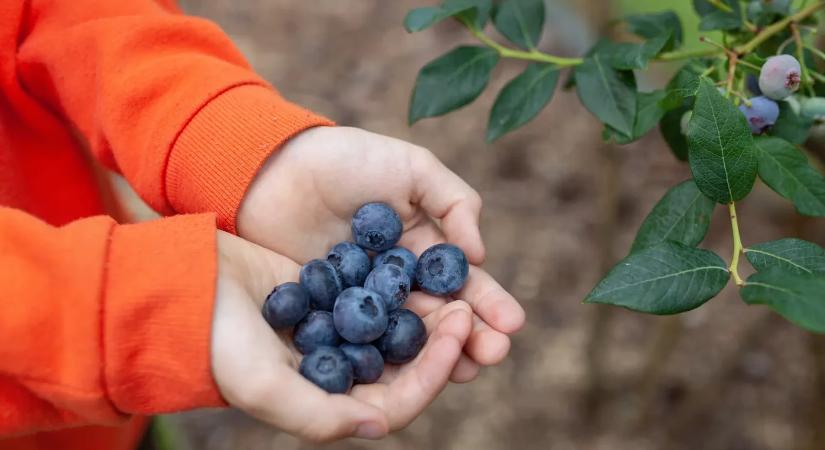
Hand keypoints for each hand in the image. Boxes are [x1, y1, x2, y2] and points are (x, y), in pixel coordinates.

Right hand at [211, 231, 473, 441]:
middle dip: (441, 342)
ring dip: (426, 312)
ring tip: (456, 285)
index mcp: (327, 400)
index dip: (433, 374)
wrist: (183, 287)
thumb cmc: (216, 341)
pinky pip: (374, 294)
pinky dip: (398, 284)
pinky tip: (420, 263)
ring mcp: (335, 332)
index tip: (456, 334)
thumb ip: (318, 415)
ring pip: (396, 329)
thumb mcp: (262, 385)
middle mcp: (337, 371)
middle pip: (405, 365)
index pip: (397, 401)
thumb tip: (380, 424)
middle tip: (467, 305)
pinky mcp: (329, 296)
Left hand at [237, 127, 524, 379]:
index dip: (489, 303)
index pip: (464, 283)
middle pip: (441, 317)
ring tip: (464, 371)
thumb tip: (478, 256)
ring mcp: (364, 304)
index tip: (512, 323)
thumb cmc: (347, 160)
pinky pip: (360, 341)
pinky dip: (383, 359)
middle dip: (472, 337)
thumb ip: (453, 202)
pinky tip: (401, 374)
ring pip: (407, 337)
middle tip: (494, 354)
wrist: (274, 167)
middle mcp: (399, 283)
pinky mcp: (328, 317)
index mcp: (424, 249)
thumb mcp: (412, 167)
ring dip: (437, 357)